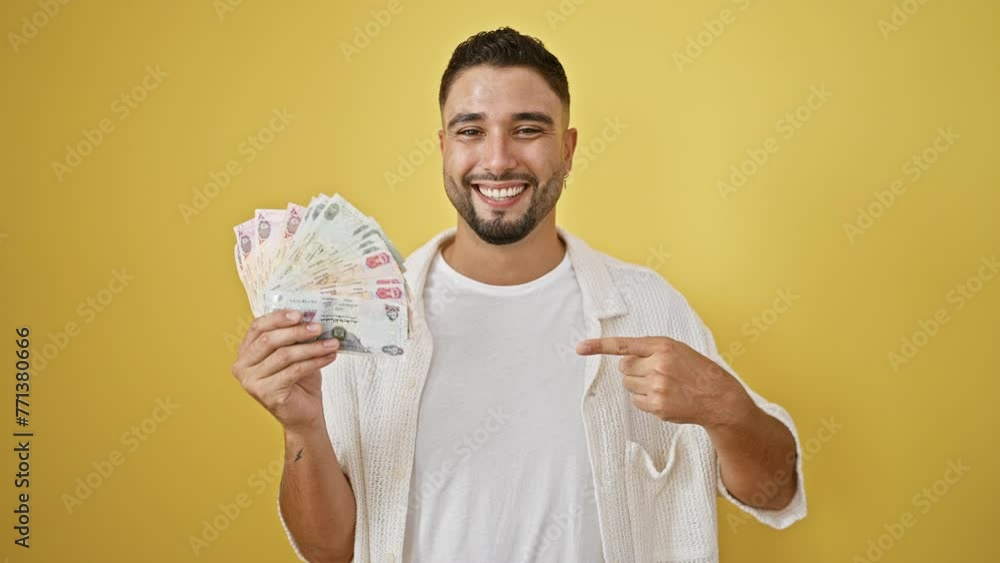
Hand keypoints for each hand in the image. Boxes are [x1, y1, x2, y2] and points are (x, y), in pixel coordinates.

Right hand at [231, 310, 340, 431]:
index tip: (300, 313)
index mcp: (246, 351)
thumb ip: (296, 336)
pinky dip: (314, 361)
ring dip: (312, 347)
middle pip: (269, 340)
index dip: (278, 317)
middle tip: (319, 327)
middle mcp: (242, 366)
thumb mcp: (295, 353)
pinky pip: (294, 371)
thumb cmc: (299, 381)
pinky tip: (329, 357)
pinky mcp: (266, 393)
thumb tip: (311, 317)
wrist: (304, 413)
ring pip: (284, 355)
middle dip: (297, 331)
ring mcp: (252, 381)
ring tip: (332, 343)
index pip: (258, 326)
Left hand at [576, 336, 752, 428]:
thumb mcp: (677, 350)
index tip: (579, 348)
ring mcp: (657, 387)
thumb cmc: (695, 370)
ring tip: (663, 386)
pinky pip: (636, 401)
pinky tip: (665, 398)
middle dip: (634, 370)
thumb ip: (650, 350)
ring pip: (628, 385)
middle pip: (623, 368)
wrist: (718, 397)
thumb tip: (622, 359)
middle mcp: (658, 365)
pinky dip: (646, 400)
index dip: (598, 346)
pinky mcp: (657, 406)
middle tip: (654, 373)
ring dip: (639, 385)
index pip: (624, 345)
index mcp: (663, 346)